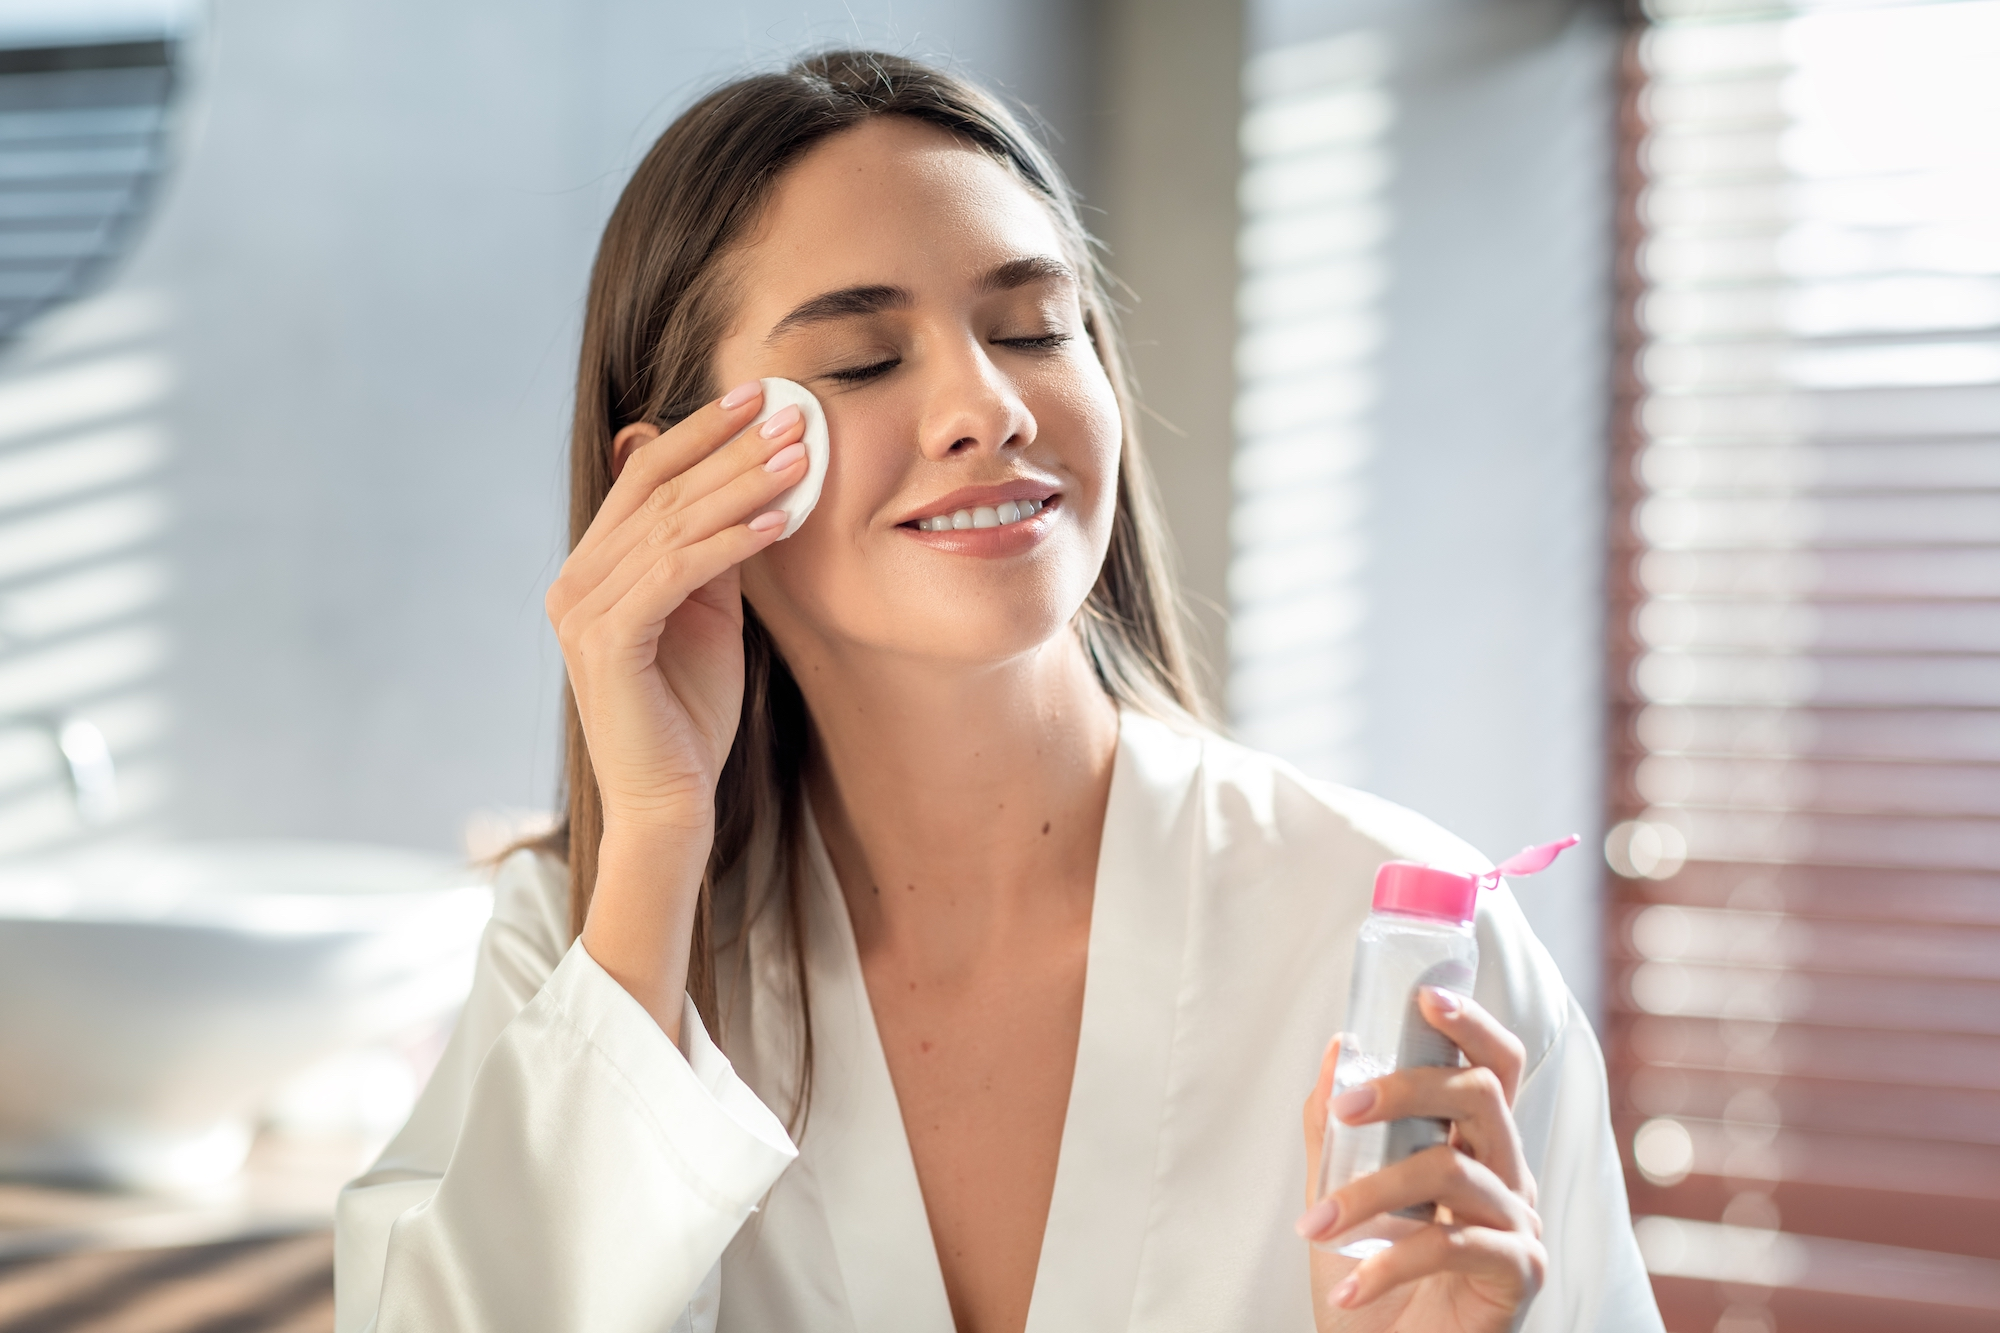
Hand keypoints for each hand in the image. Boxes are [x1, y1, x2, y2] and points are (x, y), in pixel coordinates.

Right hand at [544, 382, 809, 1030]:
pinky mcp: (606, 643)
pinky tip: (776, 523)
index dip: (702, 431)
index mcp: (593, 567)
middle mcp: (575, 580)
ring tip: (801, 458)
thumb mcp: (709, 613)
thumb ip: (712, 551)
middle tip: (793, 413)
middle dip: (730, 446)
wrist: (669, 802)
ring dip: (741, 485)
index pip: (647, 476)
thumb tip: (743, 482)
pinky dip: (726, 544)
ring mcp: (582, 611)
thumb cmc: (690, 712)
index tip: (762, 395)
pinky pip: (672, 574)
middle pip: (658, 488)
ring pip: (670, 525)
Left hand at [1298, 990, 1546, 1332]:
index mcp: (1473, 1145)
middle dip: (1408, 1088)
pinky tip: (1349, 1284)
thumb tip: (1340, 1046)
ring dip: (1372, 1193)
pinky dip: (1389, 1262)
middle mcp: (1506, 1175)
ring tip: (1317, 1227)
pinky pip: (1454, 1244)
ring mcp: (1518, 1223)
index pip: (1493, 1066)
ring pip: (1454, 1171)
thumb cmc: (1370, 1282)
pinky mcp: (1519, 1273)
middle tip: (1347, 1107)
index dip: (1470, 1024)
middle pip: (1482, 1095)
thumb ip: (1336, 1127)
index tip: (1424, 997)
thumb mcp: (1336, 1195)